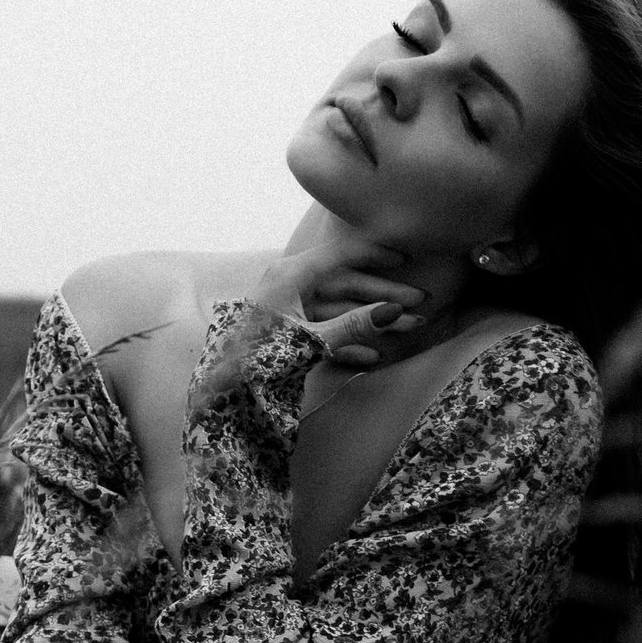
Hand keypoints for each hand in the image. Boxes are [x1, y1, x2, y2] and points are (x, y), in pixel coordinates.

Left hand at [244, 245, 431, 372]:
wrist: (219, 388)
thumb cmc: (256, 357)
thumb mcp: (308, 341)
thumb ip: (351, 327)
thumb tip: (393, 313)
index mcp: (290, 276)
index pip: (340, 255)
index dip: (375, 255)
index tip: (405, 257)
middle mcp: (290, 286)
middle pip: (346, 285)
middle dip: (385, 296)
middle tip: (421, 303)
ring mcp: (289, 309)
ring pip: (340, 308)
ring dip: (373, 321)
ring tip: (410, 328)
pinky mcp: (287, 332)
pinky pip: (325, 330)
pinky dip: (349, 341)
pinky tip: (374, 356)